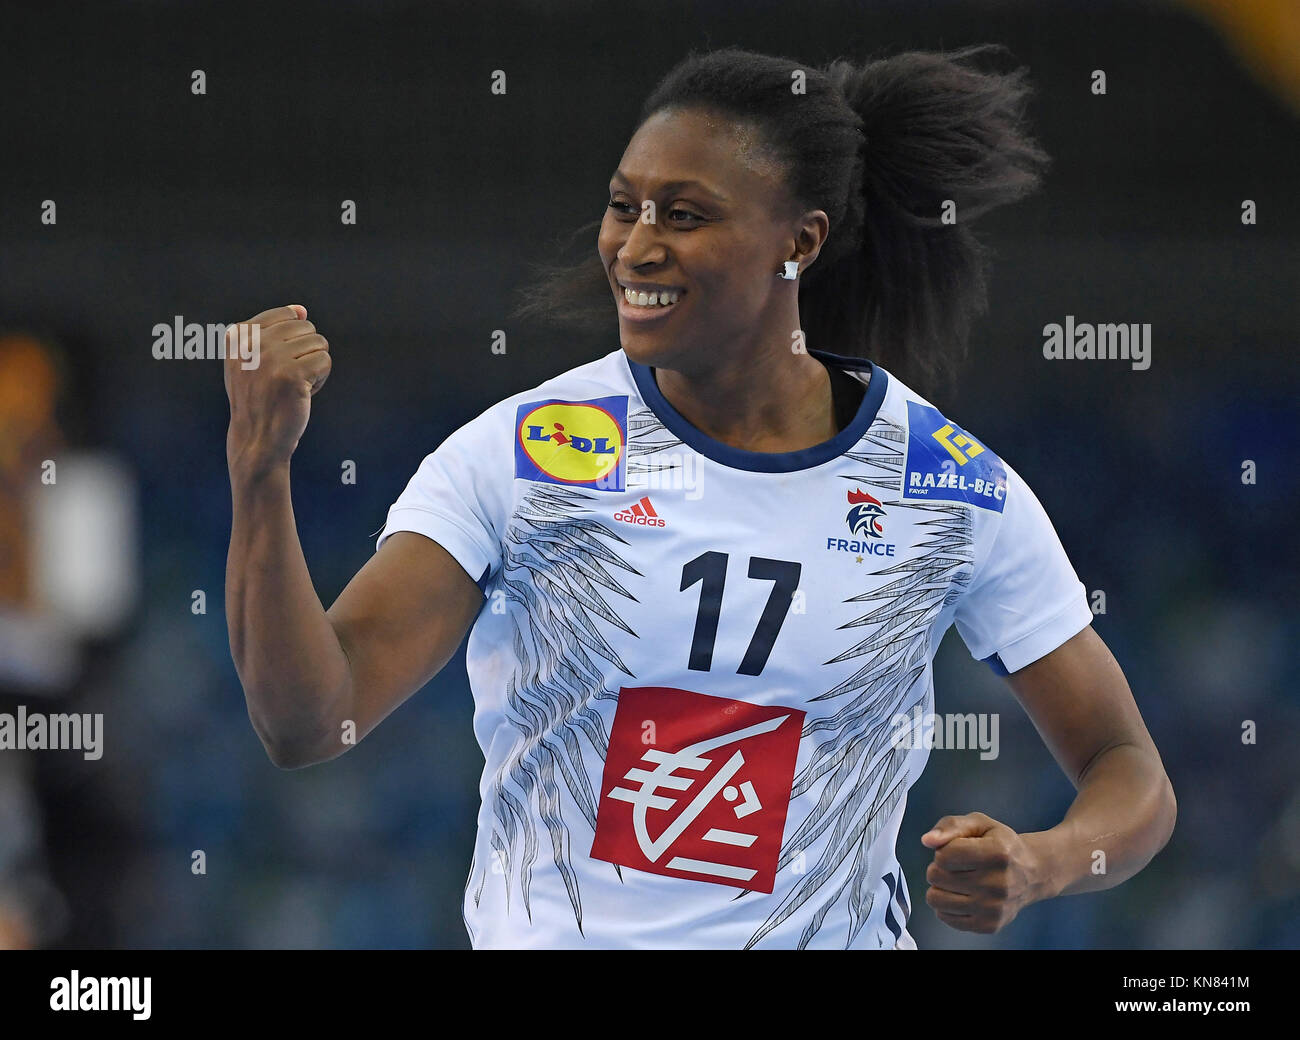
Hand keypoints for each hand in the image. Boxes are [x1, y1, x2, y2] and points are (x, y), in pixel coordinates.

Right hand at [224, 304, 330, 476]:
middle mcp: (252, 343)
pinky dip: (321, 378)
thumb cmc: (261, 398)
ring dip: (315, 366)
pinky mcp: (292, 375)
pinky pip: (325, 360)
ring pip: (318, 342)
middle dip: (306, 352)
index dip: (293, 340)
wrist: (257, 438)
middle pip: (305, 327)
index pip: (285, 315)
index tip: (278, 364)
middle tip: (289, 378)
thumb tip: (301, 310)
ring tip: (296, 385)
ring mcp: (271, 358)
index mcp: (238, 336)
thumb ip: (273, 332)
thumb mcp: (254, 361)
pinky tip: (304, 393)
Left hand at [920, 811, 1050, 933]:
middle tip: (957, 866)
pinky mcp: (990, 925)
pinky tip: (961, 896)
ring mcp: (995, 908)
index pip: (943, 855)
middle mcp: (999, 883)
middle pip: (936, 876)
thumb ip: (950, 826)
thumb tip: (927, 840)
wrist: (1032, 873)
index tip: (957, 849)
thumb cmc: (999, 844)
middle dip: (939, 868)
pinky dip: (946, 905)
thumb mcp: (979, 824)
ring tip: (957, 880)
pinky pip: (945, 917)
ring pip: (936, 899)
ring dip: (939, 887)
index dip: (943, 850)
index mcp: (997, 853)